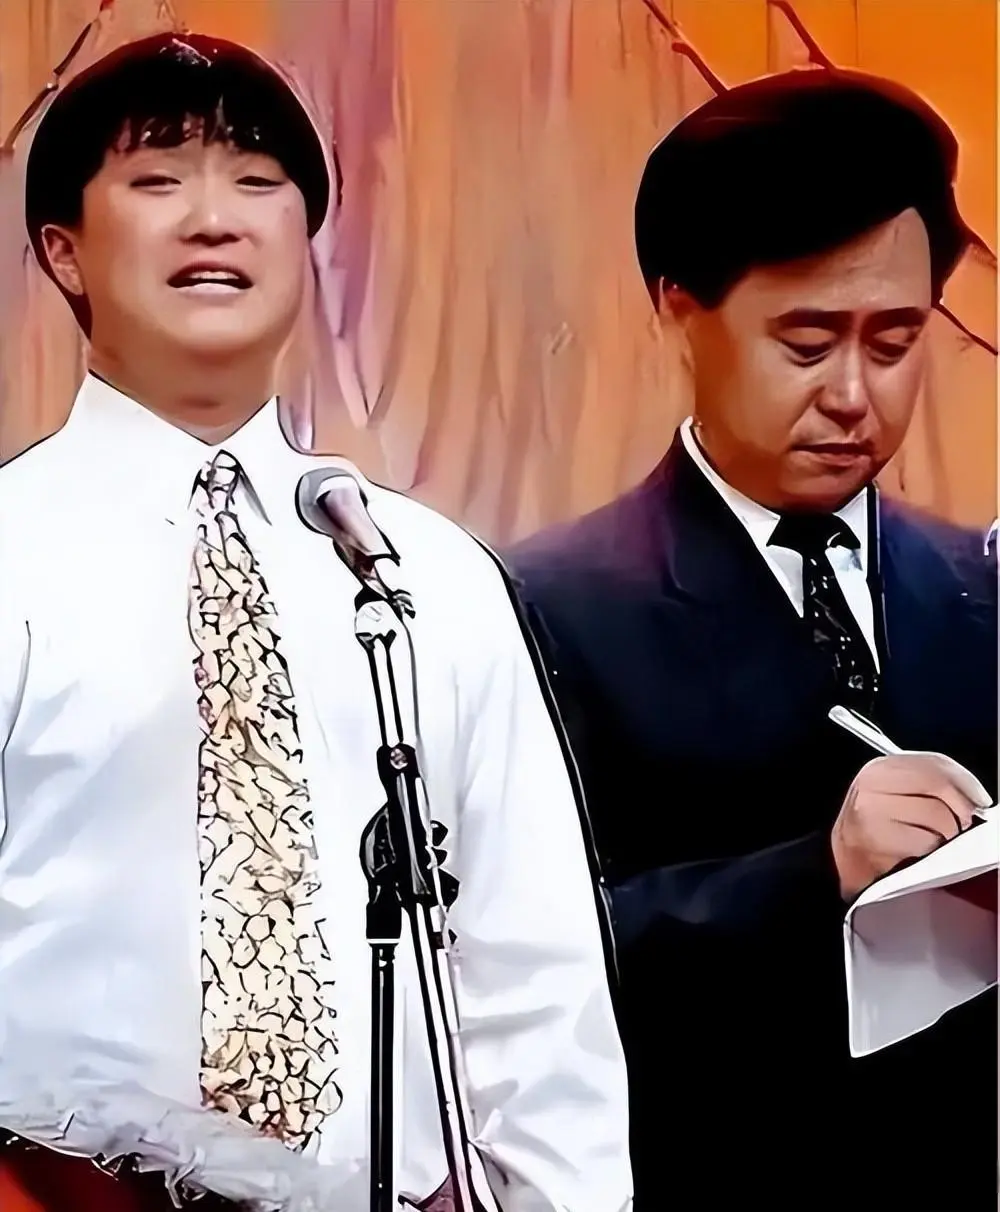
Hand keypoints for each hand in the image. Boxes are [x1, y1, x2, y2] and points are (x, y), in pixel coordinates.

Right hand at [831, 754, 977, 899]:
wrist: (849, 856)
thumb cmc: (880, 825)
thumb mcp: (898, 793)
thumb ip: (930, 783)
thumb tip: (973, 795)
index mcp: (880, 768)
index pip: (933, 763)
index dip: (964, 781)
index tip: (980, 799)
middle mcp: (872, 783)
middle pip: (937, 785)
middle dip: (960, 807)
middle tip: (963, 822)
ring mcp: (871, 810)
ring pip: (938, 816)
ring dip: (947, 832)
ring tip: (935, 837)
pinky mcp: (877, 838)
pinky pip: (927, 841)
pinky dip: (931, 849)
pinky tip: (918, 849)